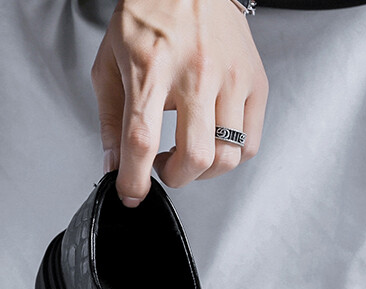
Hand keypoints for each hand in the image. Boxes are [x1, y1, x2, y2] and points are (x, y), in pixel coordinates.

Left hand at [91, 0, 267, 206]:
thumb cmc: (146, 17)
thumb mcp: (109, 65)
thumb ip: (109, 121)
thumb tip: (114, 167)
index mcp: (152, 69)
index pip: (142, 140)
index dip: (134, 179)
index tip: (131, 194)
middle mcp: (197, 73)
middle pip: (196, 157)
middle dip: (175, 179)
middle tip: (162, 168)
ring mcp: (232, 76)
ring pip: (228, 156)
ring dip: (203, 171)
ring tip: (186, 153)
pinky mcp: (256, 79)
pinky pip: (251, 141)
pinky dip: (231, 155)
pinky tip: (212, 140)